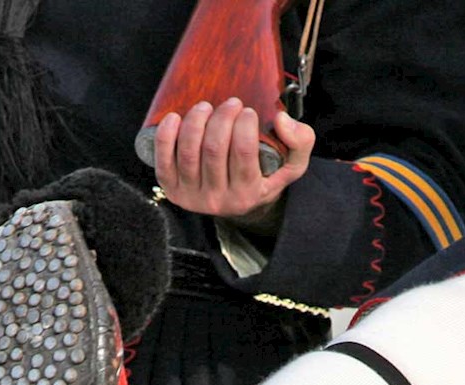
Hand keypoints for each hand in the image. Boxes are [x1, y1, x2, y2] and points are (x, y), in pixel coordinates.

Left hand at [153, 99, 314, 219]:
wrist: (237, 202)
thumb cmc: (265, 175)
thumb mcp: (291, 164)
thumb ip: (301, 141)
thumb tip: (281, 119)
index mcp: (248, 194)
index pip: (244, 152)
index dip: (244, 125)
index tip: (248, 111)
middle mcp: (218, 201)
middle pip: (214, 149)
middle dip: (222, 117)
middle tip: (230, 103)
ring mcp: (191, 197)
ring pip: (189, 151)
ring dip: (196, 120)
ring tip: (206, 106)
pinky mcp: (171, 189)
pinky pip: (163, 160)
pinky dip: (166, 135)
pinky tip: (174, 117)